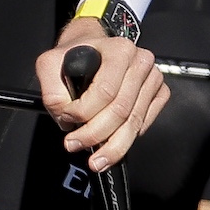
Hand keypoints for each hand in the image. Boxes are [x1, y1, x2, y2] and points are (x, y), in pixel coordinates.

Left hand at [40, 17, 165, 172]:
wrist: (94, 49)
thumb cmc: (77, 56)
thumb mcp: (50, 64)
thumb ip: (52, 91)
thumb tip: (65, 117)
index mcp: (118, 50)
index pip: (105, 91)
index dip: (84, 112)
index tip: (67, 119)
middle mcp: (140, 63)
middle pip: (121, 111)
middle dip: (95, 134)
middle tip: (76, 145)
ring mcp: (152, 79)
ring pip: (133, 122)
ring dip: (112, 146)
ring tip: (96, 159)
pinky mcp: (158, 93)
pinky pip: (144, 124)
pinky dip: (127, 138)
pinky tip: (112, 143)